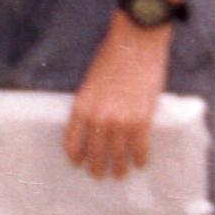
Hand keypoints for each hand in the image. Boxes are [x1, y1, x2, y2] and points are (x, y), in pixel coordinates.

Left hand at [65, 18, 171, 179]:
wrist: (136, 39)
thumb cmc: (113, 54)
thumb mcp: (92, 81)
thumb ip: (93, 103)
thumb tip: (97, 124)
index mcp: (81, 106)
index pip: (73, 143)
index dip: (76, 157)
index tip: (80, 163)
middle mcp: (97, 118)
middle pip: (95, 154)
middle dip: (98, 167)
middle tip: (101, 175)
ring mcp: (120, 121)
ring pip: (118, 156)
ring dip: (120, 168)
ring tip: (121, 174)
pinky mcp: (141, 119)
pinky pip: (139, 148)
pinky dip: (140, 157)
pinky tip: (140, 162)